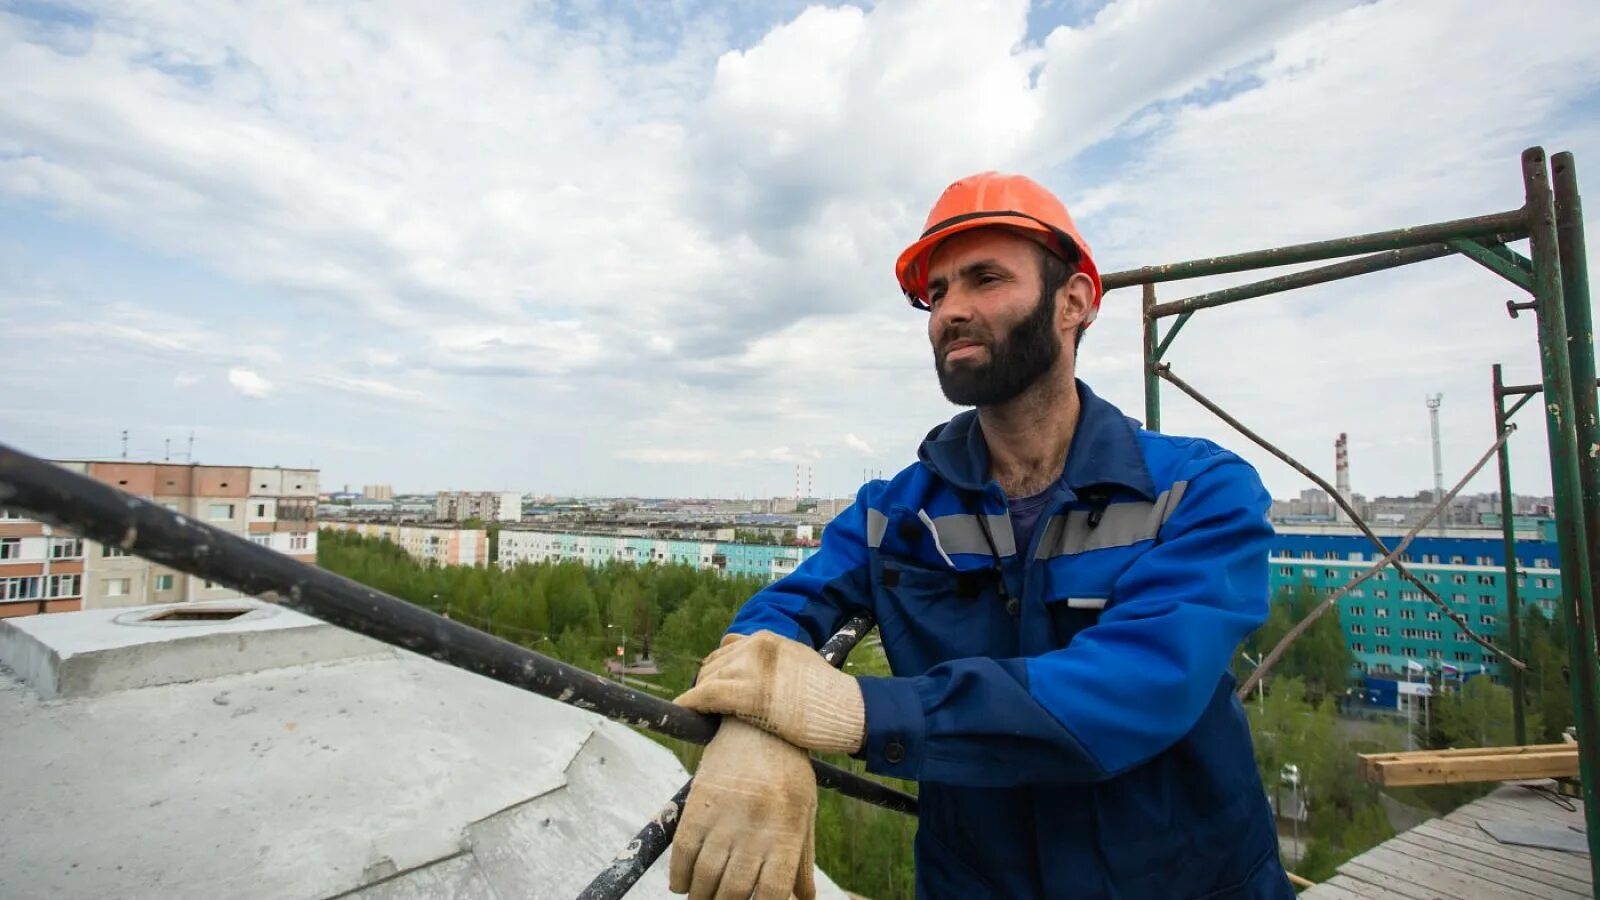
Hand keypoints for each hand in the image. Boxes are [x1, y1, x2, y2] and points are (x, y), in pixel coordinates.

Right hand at [669, 718, 816, 899]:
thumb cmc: (788, 770)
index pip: (772, 891)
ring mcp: (726, 815)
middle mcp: (756, 827)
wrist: (758, 721)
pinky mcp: (700, 802)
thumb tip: (805, 899)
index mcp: (786, 831)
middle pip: (734, 889)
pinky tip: (681, 884)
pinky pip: (683, 849)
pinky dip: (679, 874)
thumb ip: (802, 858)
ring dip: (699, 897)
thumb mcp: (804, 810)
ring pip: (706, 875)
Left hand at [677, 630, 865, 754]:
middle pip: (714, 663)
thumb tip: (755, 671)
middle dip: (706, 683)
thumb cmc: (827, 694)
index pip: (728, 647)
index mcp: (768, 639)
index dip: (717, 669)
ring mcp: (753, 668)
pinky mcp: (750, 693)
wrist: (847, 709)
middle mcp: (757, 647)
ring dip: (698, 695)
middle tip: (702, 703)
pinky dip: (692, 702)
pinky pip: (708, 695)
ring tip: (692, 710)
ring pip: (708, 678)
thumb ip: (774, 661)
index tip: (711, 683)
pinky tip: (684, 711)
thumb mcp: (799, 661)